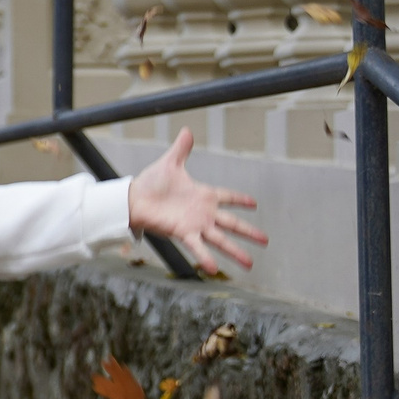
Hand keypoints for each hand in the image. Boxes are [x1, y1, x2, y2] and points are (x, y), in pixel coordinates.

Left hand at [127, 128, 267, 271]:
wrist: (133, 198)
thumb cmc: (150, 183)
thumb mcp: (170, 163)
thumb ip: (182, 149)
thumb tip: (187, 130)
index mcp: (203, 195)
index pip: (228, 197)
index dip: (240, 199)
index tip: (254, 203)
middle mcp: (203, 212)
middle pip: (232, 223)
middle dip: (249, 232)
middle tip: (265, 241)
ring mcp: (195, 224)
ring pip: (221, 239)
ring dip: (236, 251)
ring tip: (250, 264)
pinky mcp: (184, 232)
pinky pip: (198, 247)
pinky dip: (205, 257)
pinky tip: (214, 269)